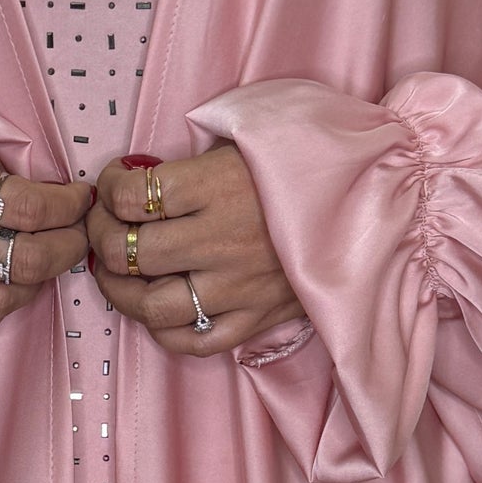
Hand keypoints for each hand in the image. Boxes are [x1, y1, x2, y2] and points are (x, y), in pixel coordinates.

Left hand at [86, 145, 302, 354]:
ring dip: (122, 292)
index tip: (112, 187)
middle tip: (103, 229)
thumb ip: (192, 163)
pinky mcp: (256, 319)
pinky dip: (165, 331)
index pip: (132, 197)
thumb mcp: (250, 141)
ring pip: (153, 306)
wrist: (378, 203)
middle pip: (132, 252)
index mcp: (217, 187)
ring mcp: (239, 288)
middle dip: (103, 239)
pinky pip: (193, 342)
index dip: (108, 191)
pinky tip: (159, 310)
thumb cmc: (306, 164)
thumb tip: (134, 177)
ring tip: (117, 275)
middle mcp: (222, 241)